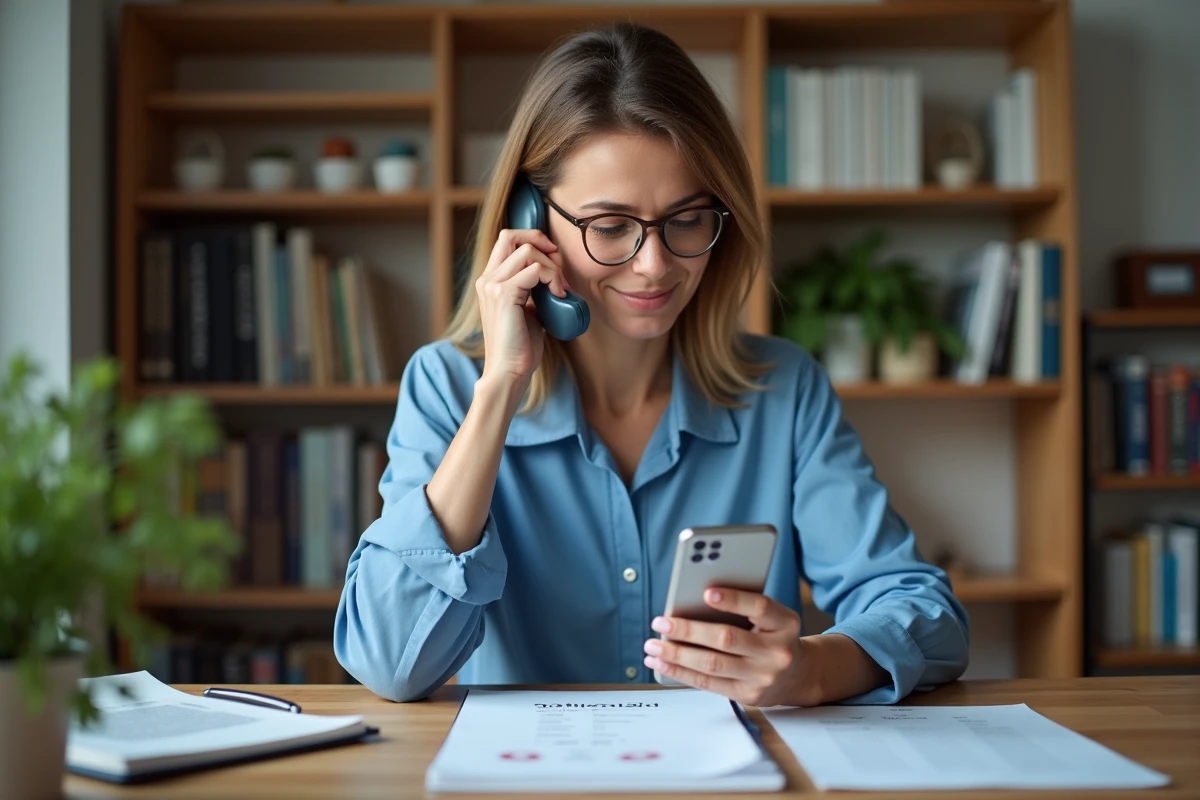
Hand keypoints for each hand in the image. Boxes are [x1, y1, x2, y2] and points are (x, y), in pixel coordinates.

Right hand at [475, 228, 570, 391]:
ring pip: (528, 251)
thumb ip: (532, 289)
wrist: (509, 371)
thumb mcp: (527, 309)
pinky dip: (552, 277)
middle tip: (559, 265)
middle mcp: (487, 279)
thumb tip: (553, 274)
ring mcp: (493, 285)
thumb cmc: (520, 346)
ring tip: (561, 288)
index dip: (533, 240)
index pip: (506, 240)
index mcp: (490, 281)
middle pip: (511, 235)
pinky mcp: (504, 294)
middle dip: (541, 242)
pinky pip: (535, 269)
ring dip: (552, 266)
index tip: (553, 258)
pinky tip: (559, 295)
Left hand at [642, 587, 811, 706]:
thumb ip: (744, 608)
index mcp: (785, 624)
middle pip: (727, 639)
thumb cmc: (774, 636)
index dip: (734, 600)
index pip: (760, 608)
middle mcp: (776, 652)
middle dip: (688, 631)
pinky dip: (681, 672)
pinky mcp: (748, 696)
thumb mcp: (772, 618)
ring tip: (653, 645)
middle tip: (661, 622)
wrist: (799, 675)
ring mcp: (763, 677)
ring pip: (712, 664)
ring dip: (677, 654)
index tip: (706, 592)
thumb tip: (693, 601)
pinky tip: (662, 662)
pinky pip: (708, 684)